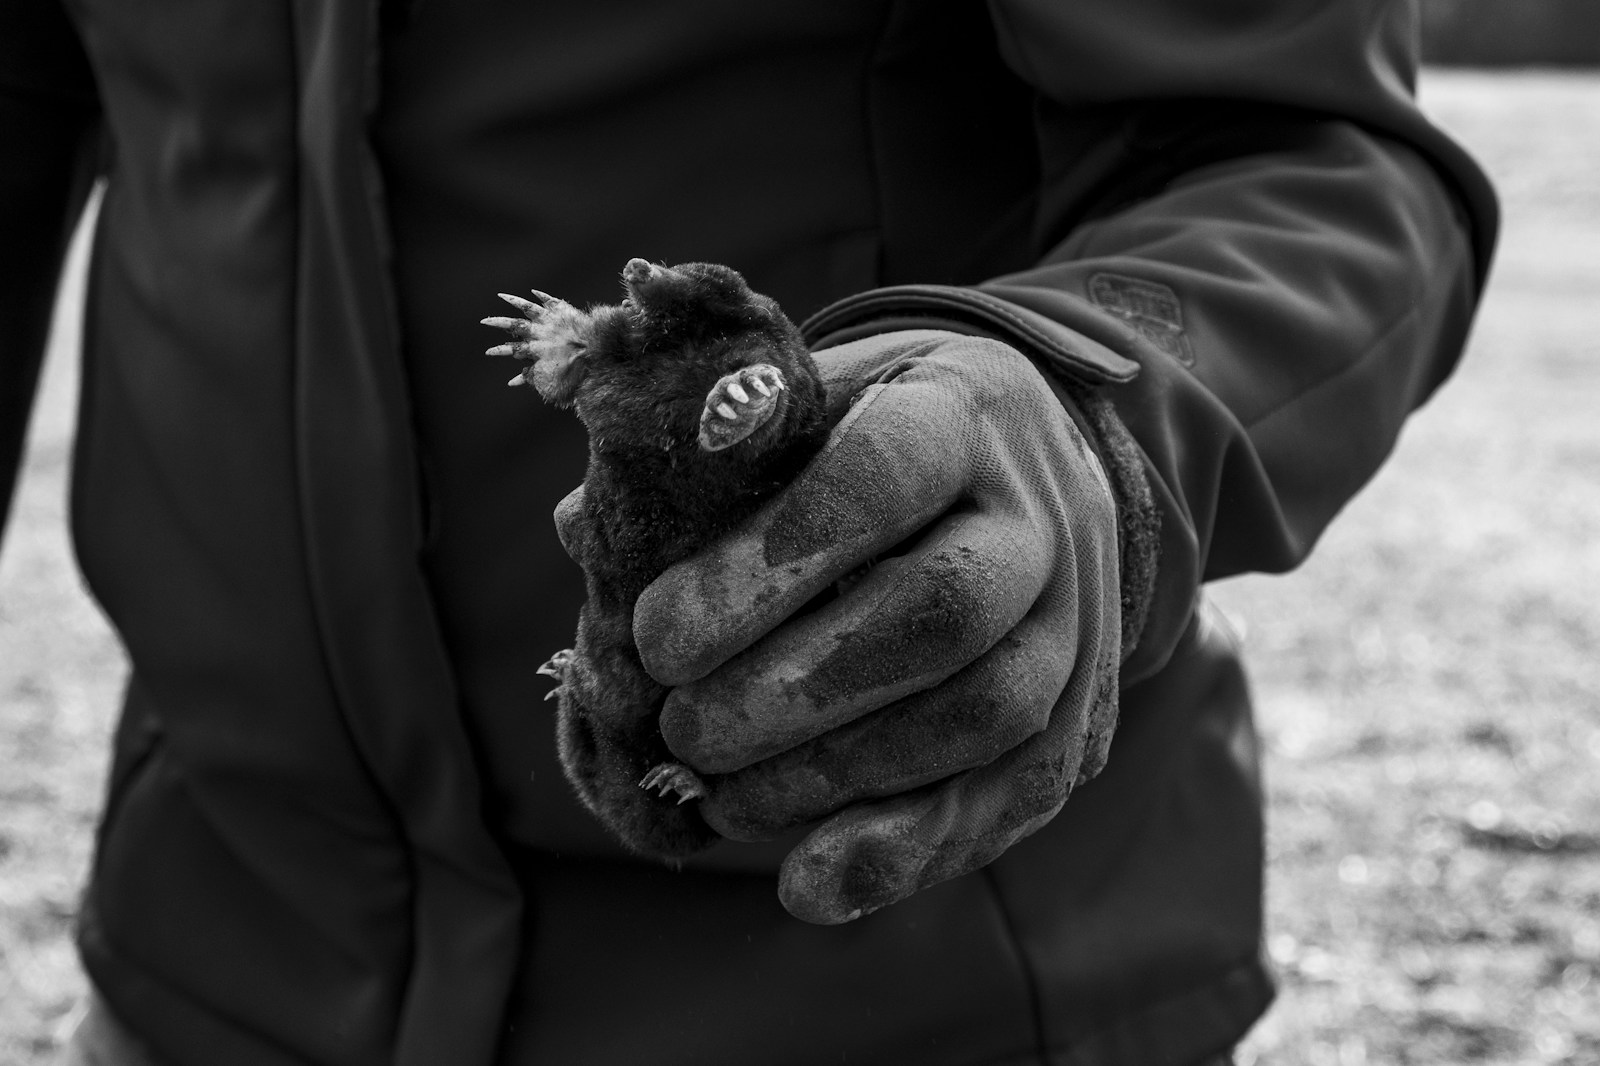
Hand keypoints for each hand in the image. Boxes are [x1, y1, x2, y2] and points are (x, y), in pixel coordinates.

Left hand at [633, 330, 1125, 923]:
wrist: (1033, 462)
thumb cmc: (879, 436)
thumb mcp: (806, 404)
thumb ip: (704, 463)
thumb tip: (580, 529)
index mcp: (959, 410)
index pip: (882, 474)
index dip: (768, 561)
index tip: (656, 638)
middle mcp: (1040, 513)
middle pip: (945, 608)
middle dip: (798, 690)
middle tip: (683, 734)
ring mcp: (1079, 616)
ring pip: (988, 711)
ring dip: (843, 776)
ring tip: (725, 800)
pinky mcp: (1087, 710)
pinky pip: (1019, 794)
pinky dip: (909, 851)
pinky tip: (808, 885)